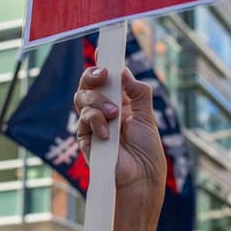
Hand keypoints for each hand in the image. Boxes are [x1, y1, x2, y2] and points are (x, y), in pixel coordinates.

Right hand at [74, 66, 165, 214]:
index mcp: (119, 103)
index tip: (105, 51)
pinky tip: (107, 132)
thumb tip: (124, 71)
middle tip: (104, 75)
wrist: (141, 179)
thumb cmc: (147, 153)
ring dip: (98, 101)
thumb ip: (138, 93)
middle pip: (89, 84)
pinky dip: (96, 120)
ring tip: (114, 114)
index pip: (107, 79)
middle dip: (93, 75)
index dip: (103, 64)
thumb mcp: (147, 117)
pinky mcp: (85, 138)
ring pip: (83, 98)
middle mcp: (103, 111)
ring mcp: (92, 124)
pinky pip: (84, 119)